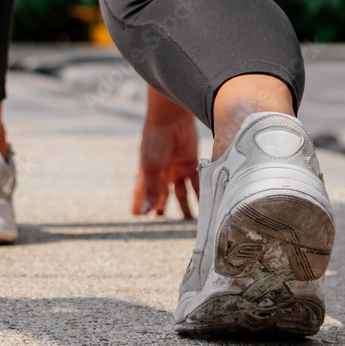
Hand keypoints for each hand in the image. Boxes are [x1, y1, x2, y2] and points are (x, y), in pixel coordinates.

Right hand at [133, 87, 198, 217]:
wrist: (172, 119)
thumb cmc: (155, 141)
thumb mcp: (151, 168)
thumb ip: (151, 190)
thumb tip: (145, 211)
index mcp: (147, 173)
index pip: (142, 193)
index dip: (140, 204)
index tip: (138, 218)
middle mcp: (162, 173)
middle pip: (163, 195)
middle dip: (164, 208)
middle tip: (166, 225)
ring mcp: (177, 169)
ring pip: (182, 193)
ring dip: (186, 206)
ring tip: (190, 221)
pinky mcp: (192, 164)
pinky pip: (197, 183)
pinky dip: (201, 193)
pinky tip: (206, 205)